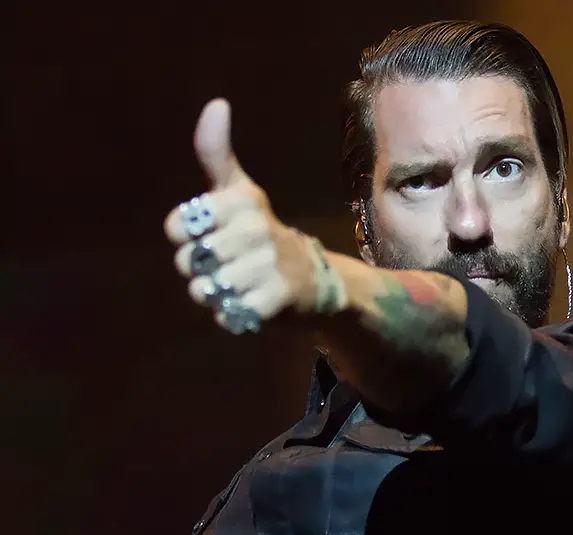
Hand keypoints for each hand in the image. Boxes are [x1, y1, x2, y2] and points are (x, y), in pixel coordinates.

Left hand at [164, 99, 320, 332]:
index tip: (214, 235)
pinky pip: (225, 314)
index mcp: (241, 201)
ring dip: (215, 294)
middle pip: (187, 262)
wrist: (317, 279)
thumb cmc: (263, 233)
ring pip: (203, 290)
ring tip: (241, 285)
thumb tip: (217, 102)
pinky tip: (252, 302)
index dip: (187, 238)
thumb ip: (217, 153)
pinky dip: (233, 315)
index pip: (177, 226)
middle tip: (232, 264)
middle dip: (202, 270)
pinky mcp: (273, 301)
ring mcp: (265, 266)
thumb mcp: (241, 191)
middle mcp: (254, 229)